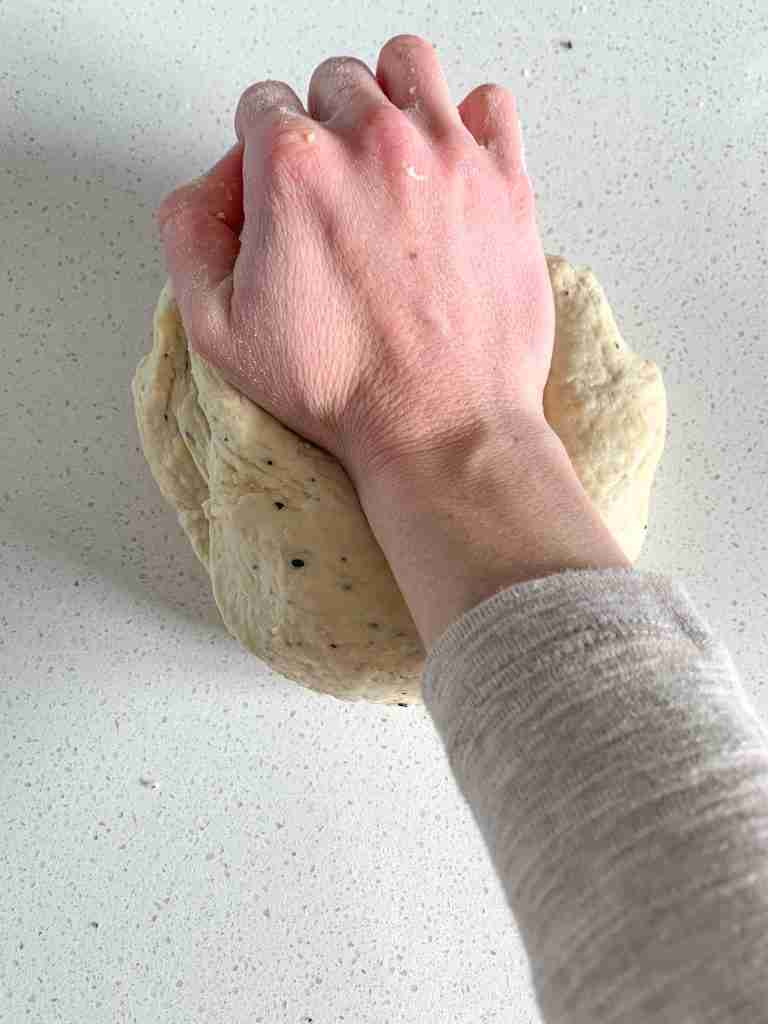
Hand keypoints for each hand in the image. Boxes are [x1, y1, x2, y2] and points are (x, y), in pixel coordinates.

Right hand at [158, 35, 628, 647]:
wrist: (442, 428)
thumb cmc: (341, 390)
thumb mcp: (217, 331)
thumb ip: (189, 234)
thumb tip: (212, 186)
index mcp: (295, 168)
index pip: (261, 103)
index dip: (260, 151)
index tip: (279, 193)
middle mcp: (372, 141)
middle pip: (333, 81)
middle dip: (323, 127)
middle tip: (333, 189)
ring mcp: (447, 154)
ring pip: (408, 65)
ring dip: (389, 99)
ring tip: (389, 160)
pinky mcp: (505, 180)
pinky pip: (488, 103)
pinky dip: (468, 122)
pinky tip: (451, 169)